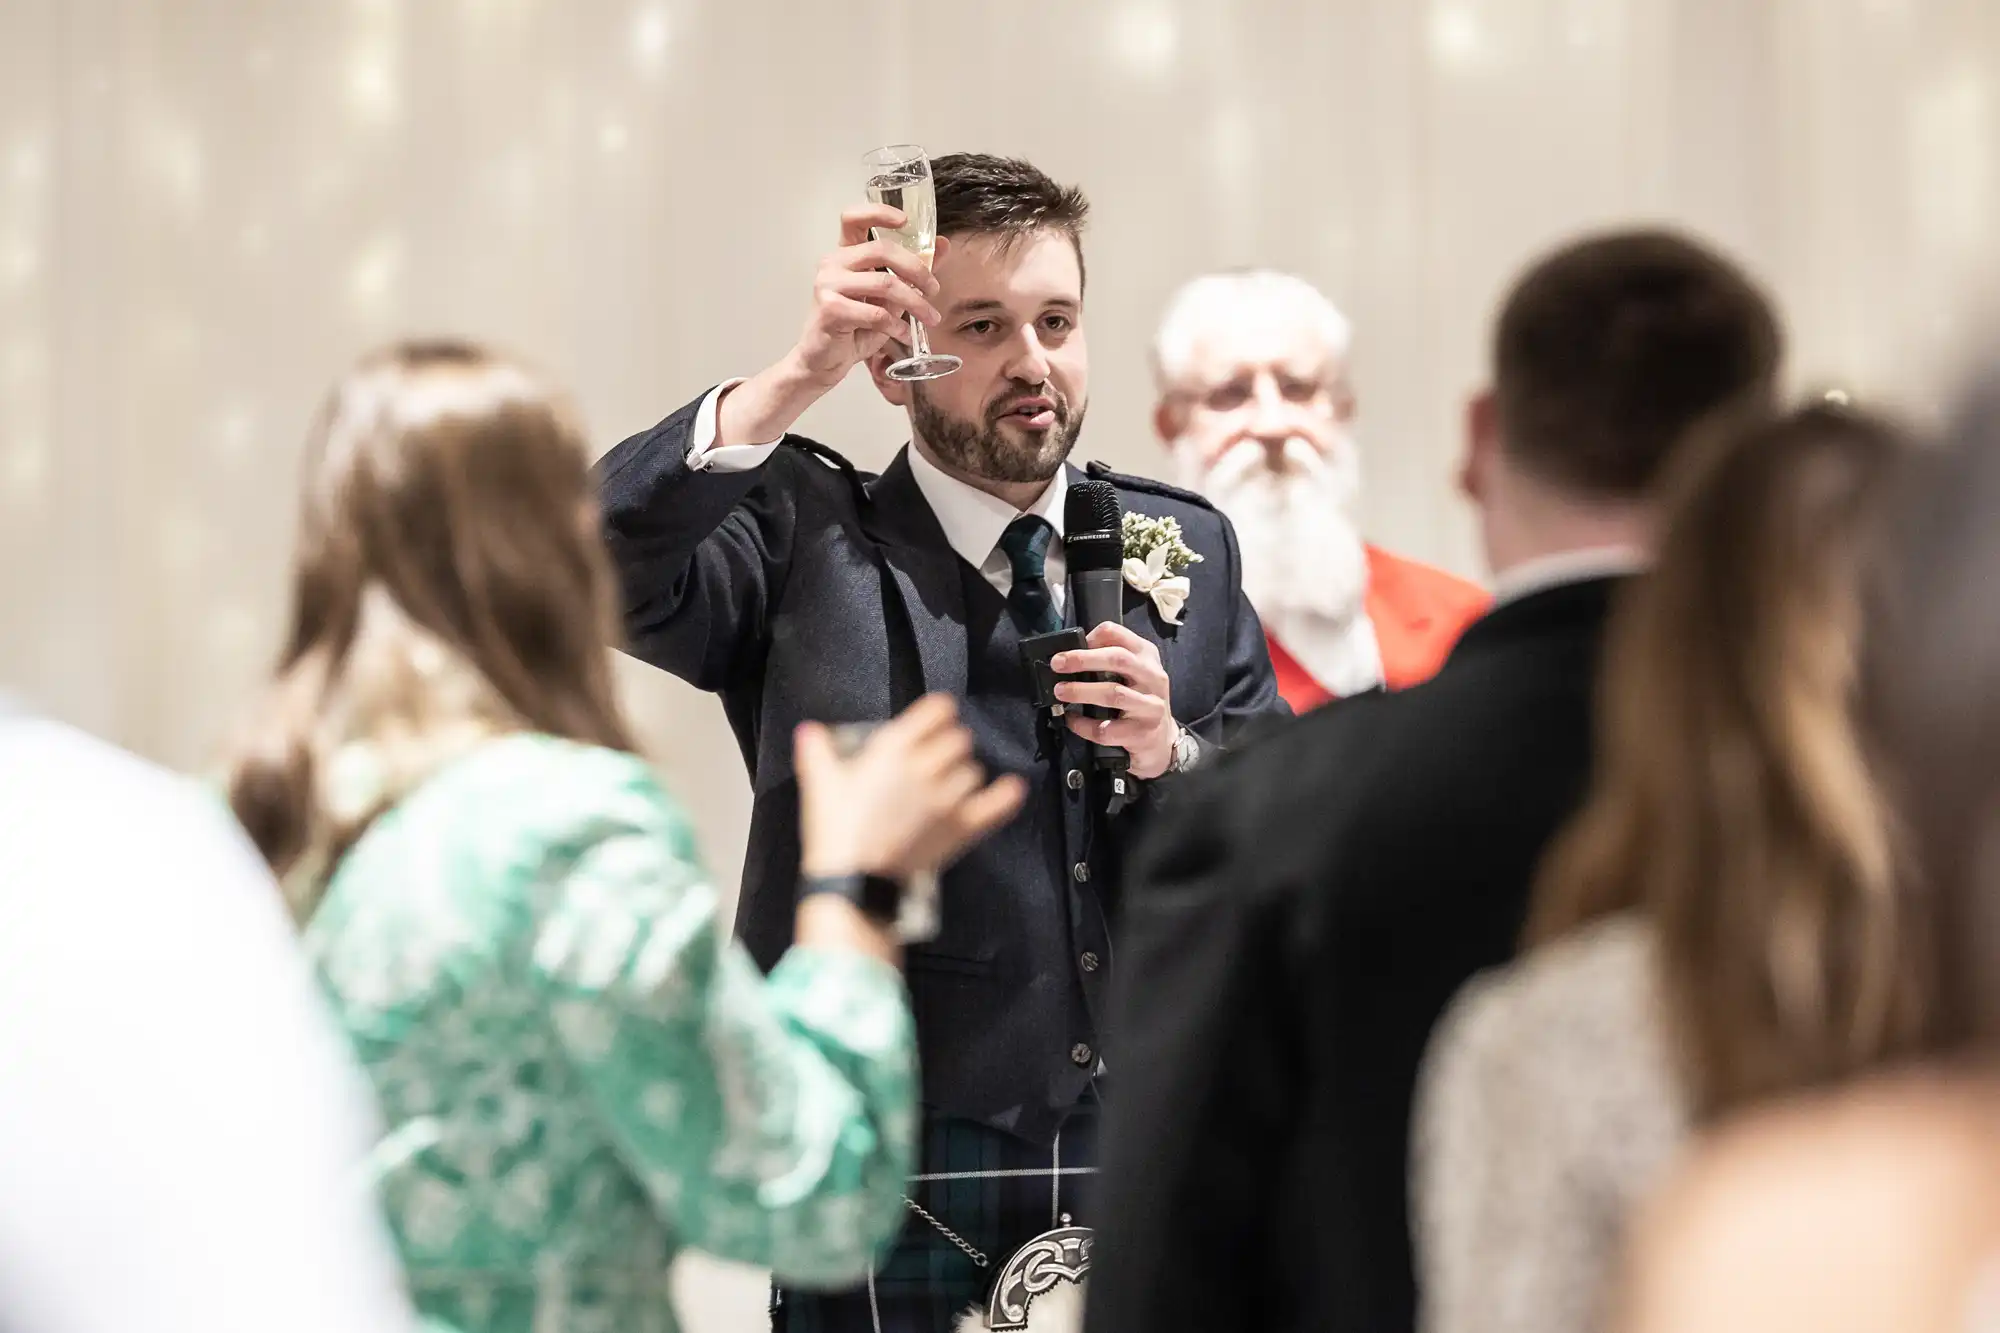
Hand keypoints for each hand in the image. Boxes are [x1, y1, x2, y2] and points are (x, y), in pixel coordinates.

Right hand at [789, 206, 948, 387]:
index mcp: (845, 254)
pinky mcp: (830, 309)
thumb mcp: (888, 298)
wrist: (824, 360)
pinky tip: (904, 335)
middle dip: (916, 269)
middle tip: (935, 289)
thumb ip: (910, 273)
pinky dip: (896, 326)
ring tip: (930, 318)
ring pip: (884, 283)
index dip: (879, 213)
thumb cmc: (854, 327)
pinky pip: (875, 313)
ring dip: (915, 303)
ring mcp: (828, 284)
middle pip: (881, 250)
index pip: (853, 218)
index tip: (905, 220)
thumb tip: (943, 245)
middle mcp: (833, 263)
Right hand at [795, 694, 1025, 880]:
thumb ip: (817, 751)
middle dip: (949, 745)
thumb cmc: (836, 832)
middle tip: (937, 758)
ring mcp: (948, 798)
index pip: (936, 712)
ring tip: (948, 787)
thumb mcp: (819, 784)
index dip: (939, 712)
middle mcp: (927, 768)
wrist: (855, 880)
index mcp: (894, 749)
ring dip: (963, 775)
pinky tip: (1012, 789)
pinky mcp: (962, 828)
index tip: (938, 718)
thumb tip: (810, 731)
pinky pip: (996, 805)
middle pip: (958, 740)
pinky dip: (1006, 797)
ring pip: (973, 772)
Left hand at [1051, 623, 1178, 779]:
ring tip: (1060, 691)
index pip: (1119, 634)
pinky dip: (1084, 725)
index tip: (1070, 647)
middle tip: (1057, 664)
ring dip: (1081, 691)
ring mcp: (1150, 706)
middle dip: (1083, 660)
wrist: (1162, 738)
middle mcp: (1153, 677)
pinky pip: (1106, 729)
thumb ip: (1109, 659)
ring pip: (1113, 694)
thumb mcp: (1134, 671)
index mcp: (1146, 655)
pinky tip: (1072, 720)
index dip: (1092, 637)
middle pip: (1118, 659)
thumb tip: (1069, 655)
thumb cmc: (1140, 699)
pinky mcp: (1141, 733)